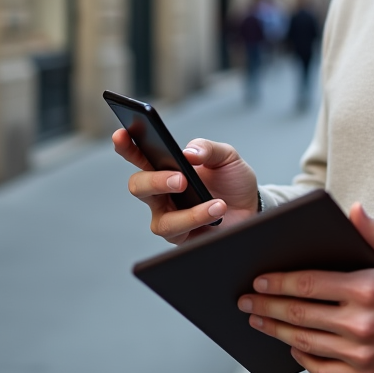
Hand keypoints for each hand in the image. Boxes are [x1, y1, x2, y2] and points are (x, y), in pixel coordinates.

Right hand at [114, 133, 258, 244]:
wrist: (252, 207)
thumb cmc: (232, 180)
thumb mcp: (226, 156)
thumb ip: (207, 149)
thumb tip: (188, 153)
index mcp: (165, 166)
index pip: (138, 154)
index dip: (125, 145)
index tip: (121, 135)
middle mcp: (160, 193)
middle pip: (138, 187)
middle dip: (155, 181)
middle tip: (180, 179)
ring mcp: (169, 217)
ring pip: (160, 221)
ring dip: (188, 213)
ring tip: (216, 202)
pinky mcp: (182, 237)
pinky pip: (181, 234)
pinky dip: (200, 220)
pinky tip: (218, 211)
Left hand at [237, 203, 373, 372]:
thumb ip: (373, 231)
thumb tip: (353, 209)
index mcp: (366, 289)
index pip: (309, 284)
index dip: (278, 282)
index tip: (257, 280)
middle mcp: (361, 324)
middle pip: (299, 314)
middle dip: (266, 306)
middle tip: (244, 300)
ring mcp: (361, 354)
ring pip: (304, 342)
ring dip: (275, 331)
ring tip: (256, 320)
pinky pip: (321, 370)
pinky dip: (301, 358)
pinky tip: (289, 345)